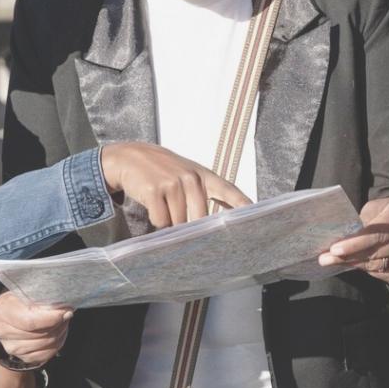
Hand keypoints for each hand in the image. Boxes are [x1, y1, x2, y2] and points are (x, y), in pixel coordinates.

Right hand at [0, 292, 71, 367]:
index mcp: (3, 311)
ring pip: (44, 345)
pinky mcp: (22, 357)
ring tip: (63, 322)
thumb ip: (43, 298)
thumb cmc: (22, 298)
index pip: (30, 322)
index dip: (52, 318)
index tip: (66, 311)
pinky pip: (45, 355)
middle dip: (59, 325)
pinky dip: (56, 345)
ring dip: (59, 334)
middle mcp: (3, 332)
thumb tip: (65, 310)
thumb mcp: (29, 291)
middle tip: (66, 314)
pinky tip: (58, 333)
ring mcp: (11, 347)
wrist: (11, 310)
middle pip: (39, 335)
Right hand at [99, 142, 250, 227]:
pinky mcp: (155, 191)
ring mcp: (173, 183)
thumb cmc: (163, 171)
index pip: (229, 191)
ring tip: (163, 206)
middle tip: (184, 227)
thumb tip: (216, 224)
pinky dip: (156, 220)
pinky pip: (161, 220)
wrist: (131, 157)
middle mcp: (191, 178)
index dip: (243, 205)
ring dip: (170, 223)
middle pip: (200, 219)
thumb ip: (205, 194)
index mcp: (203, 176)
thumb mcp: (188, 175)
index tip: (257, 216)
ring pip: (178, 223)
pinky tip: (153, 205)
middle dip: (193, 229)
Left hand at [319, 197, 388, 283]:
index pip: (376, 234)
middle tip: (325, 259)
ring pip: (375, 266)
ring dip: (353, 264)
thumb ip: (360, 221)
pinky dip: (366, 270)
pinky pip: (381, 275)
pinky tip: (357, 263)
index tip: (335, 249)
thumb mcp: (374, 209)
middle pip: (373, 252)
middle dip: (347, 256)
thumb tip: (340, 238)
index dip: (354, 243)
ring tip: (334, 261)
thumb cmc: (386, 215)